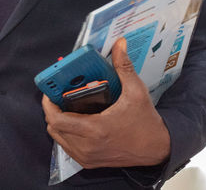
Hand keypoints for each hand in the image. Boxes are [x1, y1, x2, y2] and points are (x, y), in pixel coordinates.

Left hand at [41, 38, 170, 168]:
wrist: (157, 148)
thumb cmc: (145, 121)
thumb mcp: (136, 91)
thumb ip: (124, 67)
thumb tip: (119, 44)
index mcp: (95, 129)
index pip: (57, 120)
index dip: (49, 104)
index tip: (50, 91)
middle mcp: (87, 146)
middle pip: (54, 128)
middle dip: (52, 110)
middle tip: (58, 95)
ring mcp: (87, 157)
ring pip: (58, 138)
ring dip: (58, 122)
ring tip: (66, 106)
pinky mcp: (89, 162)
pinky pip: (67, 147)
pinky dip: (66, 134)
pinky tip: (75, 120)